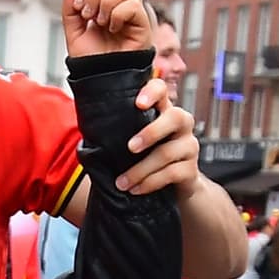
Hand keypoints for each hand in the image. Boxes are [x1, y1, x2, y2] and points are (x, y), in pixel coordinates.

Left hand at [63, 0, 151, 58]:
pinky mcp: (142, 26)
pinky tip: (112, 27)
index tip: (77, 5)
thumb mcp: (73, 33)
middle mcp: (121, 8)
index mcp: (105, 6)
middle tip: (87, 13)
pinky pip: (134, 5)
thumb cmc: (90, 63)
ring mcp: (133, 16)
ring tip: (99, 22)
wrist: (99, 82)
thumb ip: (70, 10)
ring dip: (107, 1)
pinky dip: (118, 13)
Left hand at [116, 78, 200, 198]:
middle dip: (150, 133)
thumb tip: (88, 140)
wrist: (175, 187)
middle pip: (174, 117)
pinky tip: (136, 189)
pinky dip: (150, 183)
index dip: (152, 92)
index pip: (161, 90)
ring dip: (140, 170)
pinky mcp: (191, 169)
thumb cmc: (148, 159)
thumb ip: (123, 134)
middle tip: (130, 148)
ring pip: (167, 153)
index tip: (138, 103)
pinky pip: (171, 174)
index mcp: (163, 111)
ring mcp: (189, 145)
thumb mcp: (135, 143)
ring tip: (122, 182)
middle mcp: (181, 124)